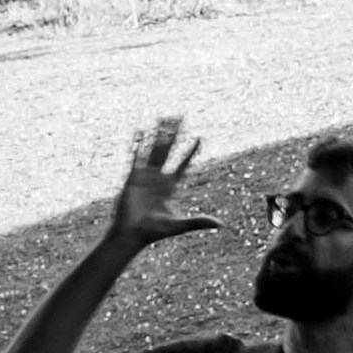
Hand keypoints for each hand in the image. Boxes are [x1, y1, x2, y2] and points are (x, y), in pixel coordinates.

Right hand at [104, 116, 210, 247]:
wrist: (131, 234)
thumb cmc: (154, 232)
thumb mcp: (178, 226)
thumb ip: (198, 222)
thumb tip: (220, 225)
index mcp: (170, 187)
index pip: (183, 164)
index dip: (191, 152)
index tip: (199, 138)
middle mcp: (158, 178)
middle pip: (168, 151)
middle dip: (174, 135)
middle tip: (180, 118)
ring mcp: (145, 176)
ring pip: (154, 150)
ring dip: (158, 135)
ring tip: (163, 118)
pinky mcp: (132, 177)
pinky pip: (136, 157)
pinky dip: (138, 144)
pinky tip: (140, 131)